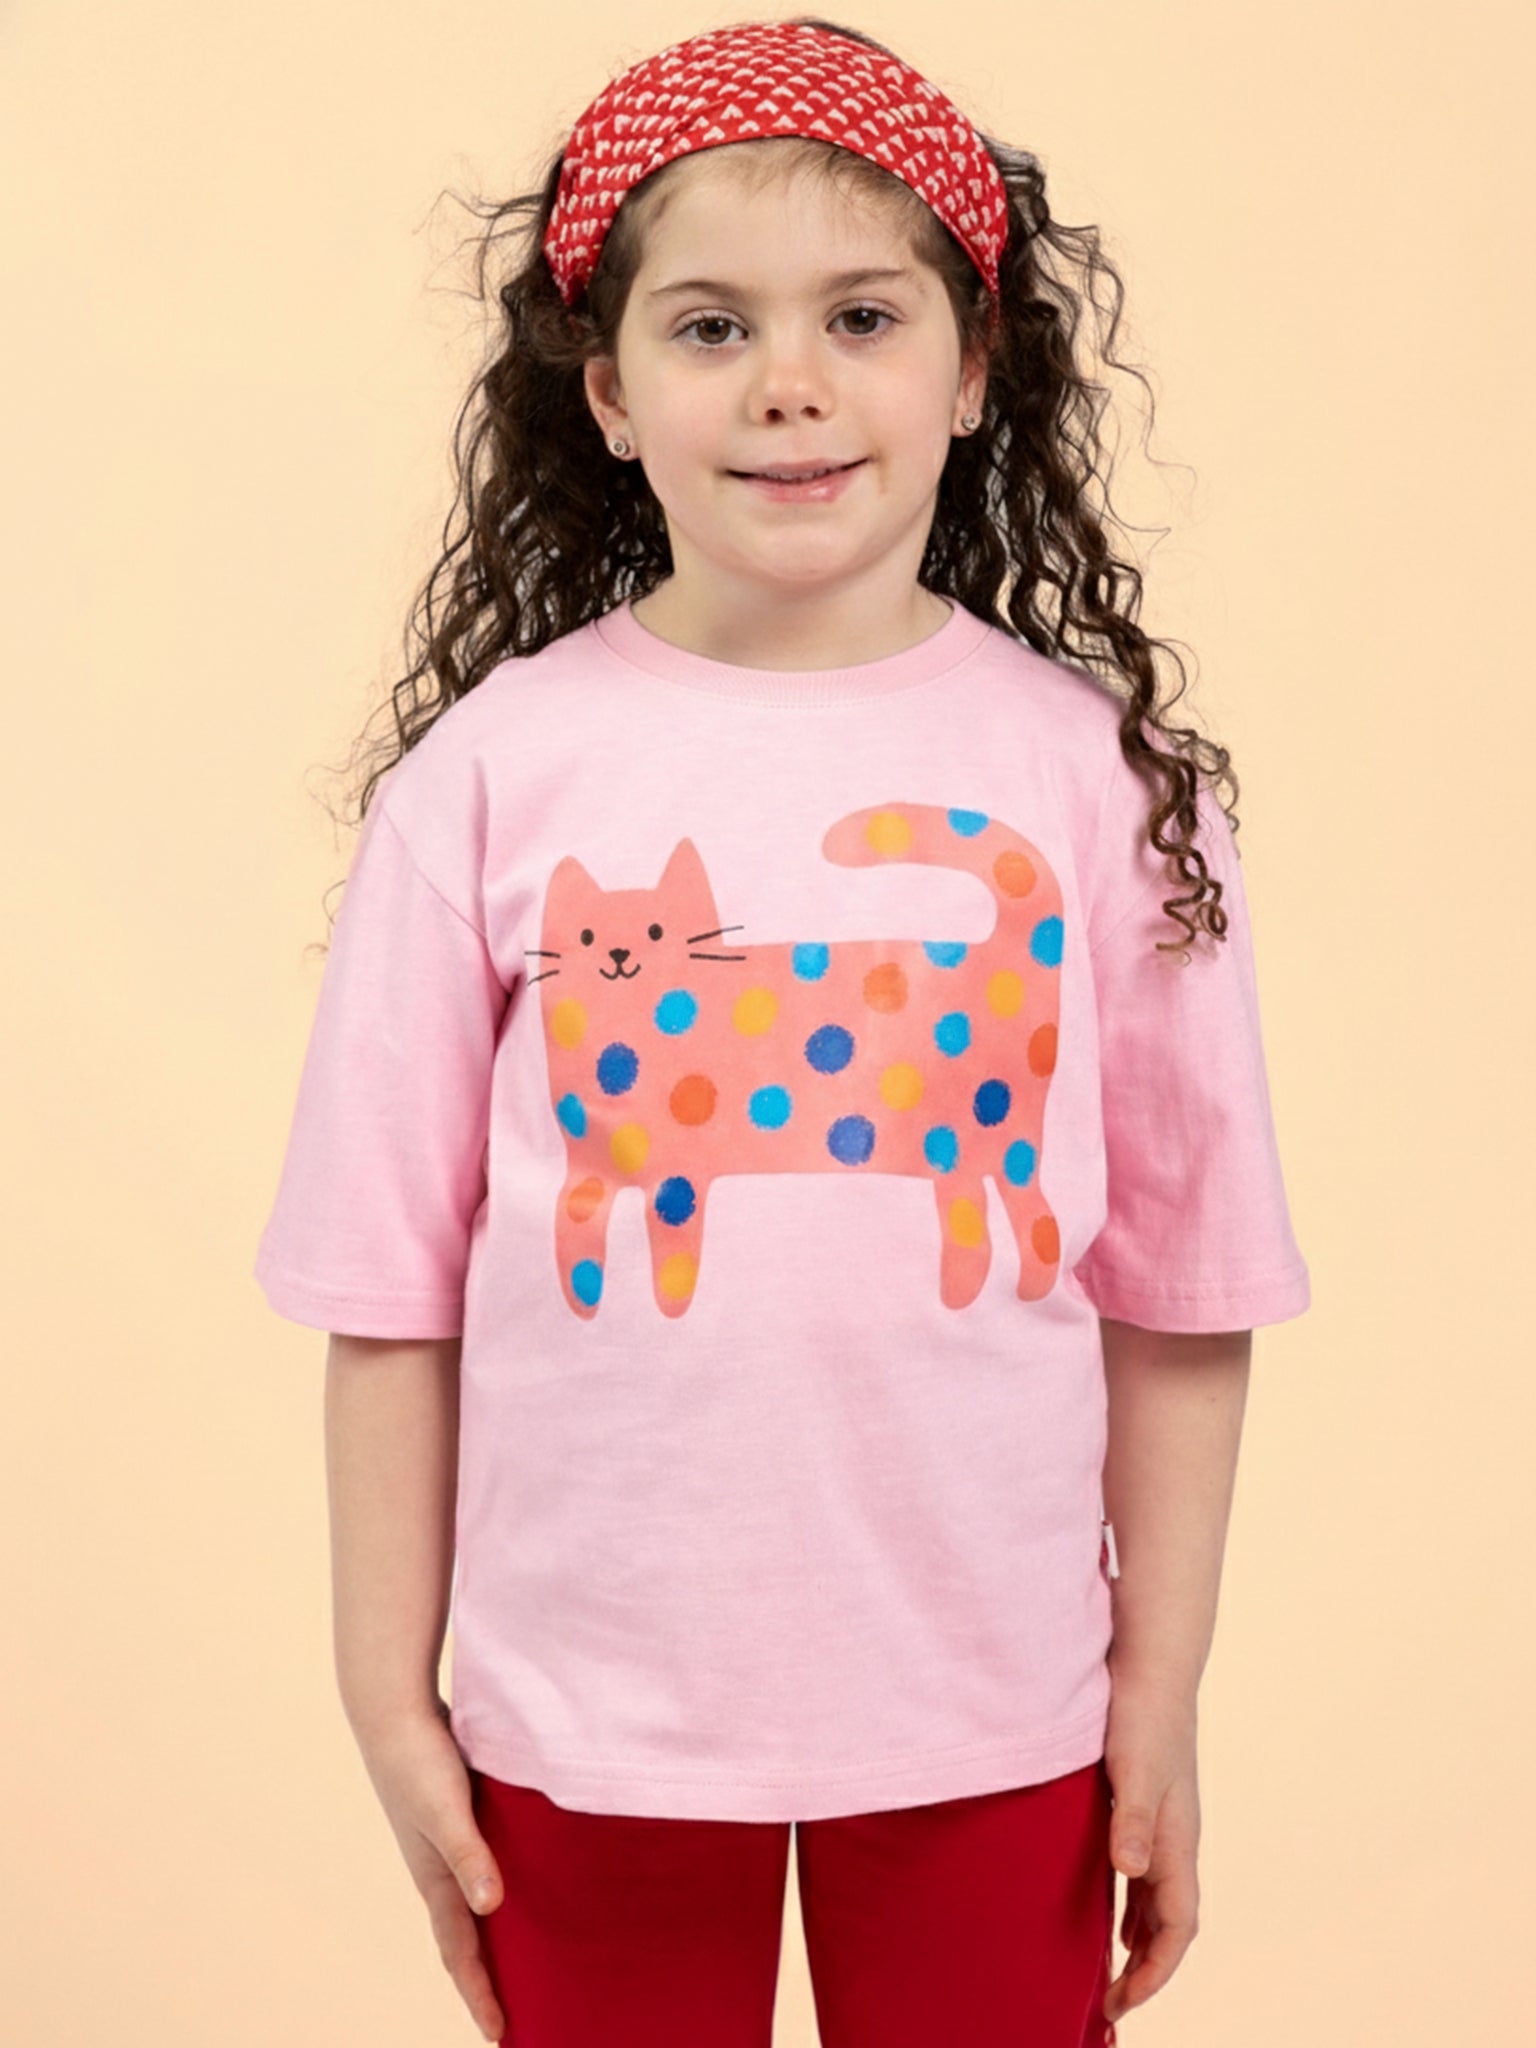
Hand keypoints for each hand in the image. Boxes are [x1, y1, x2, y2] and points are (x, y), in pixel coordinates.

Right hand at [351, 1698, 507, 2042]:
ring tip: (523, 1958)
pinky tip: (525, 1879)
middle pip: (466, 1936)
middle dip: (486, 1978)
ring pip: (474, 1901)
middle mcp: (439, 1867)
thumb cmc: (418, 1759)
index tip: (501, 2036)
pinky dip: (498, 1886)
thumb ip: (469, 1855)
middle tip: (511, 2016)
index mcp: (434, 1878)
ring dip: (494, 1934)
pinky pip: (482, 1863)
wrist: (392, 1707)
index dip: (479, 1994)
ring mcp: (445, 1840)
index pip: (460, 1952)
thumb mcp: (446, 1810)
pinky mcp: (457, 1813)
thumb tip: (491, 1908)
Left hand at [1100, 1669, 1200, 2026]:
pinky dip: (1127, 1906)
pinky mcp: (1143, 1803)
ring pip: (1156, 1901)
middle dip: (1144, 1971)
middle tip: (1107, 2007)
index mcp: (1177, 1840)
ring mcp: (1162, 1822)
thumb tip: (1132, 1871)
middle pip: (1169, 1925)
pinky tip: (1106, 1914)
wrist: (1151, 1662)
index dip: (1155, 1972)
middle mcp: (1175, 1839)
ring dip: (1136, 1943)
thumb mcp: (1133, 1767)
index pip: (1178, 1928)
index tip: (1123, 2003)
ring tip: (1107, 1975)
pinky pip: (1141, 1873)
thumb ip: (1133, 1818)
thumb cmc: (1142, 1713)